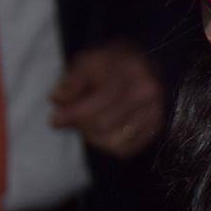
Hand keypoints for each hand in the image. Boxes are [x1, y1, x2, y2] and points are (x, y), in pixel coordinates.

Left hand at [50, 41, 165, 159]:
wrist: (137, 64)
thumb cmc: (108, 64)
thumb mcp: (86, 61)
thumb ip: (72, 80)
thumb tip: (58, 99)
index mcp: (132, 72)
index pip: (101, 100)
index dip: (75, 113)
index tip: (55, 119)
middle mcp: (148, 93)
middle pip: (105, 123)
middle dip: (79, 125)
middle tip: (64, 120)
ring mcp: (155, 112)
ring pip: (115, 141)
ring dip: (92, 137)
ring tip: (84, 124)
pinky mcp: (155, 127)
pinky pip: (125, 149)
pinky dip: (107, 145)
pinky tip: (99, 132)